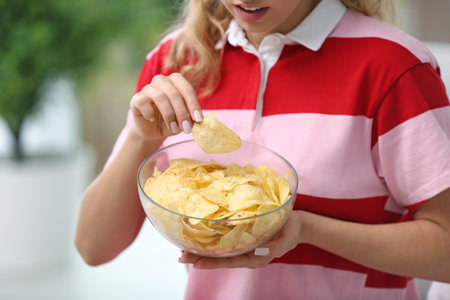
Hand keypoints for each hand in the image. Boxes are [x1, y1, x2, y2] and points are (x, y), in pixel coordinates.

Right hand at [130, 73, 202, 140]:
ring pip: (160, 97)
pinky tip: (152, 120)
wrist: (153, 131)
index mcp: (176, 81)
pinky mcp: (136, 99)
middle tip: (187, 128)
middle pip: (174, 93)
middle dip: (182, 112)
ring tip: (174, 129)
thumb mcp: (185, 120)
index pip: (187, 89)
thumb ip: (192, 118)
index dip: (193, 104)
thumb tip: (201, 121)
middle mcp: (162, 81)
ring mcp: (148, 88)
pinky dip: (149, 112)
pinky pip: (143, 101)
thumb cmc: (172, 122)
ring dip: (169, 115)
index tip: (198, 119)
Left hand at [178, 211, 302, 268]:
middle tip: (181, 256)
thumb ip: (277, 247)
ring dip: (202, 249)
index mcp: (256, 257)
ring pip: (221, 251)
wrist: (295, 224)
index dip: (213, 262)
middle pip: (221, 258)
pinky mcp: (243, 237)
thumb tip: (265, 253)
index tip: (195, 262)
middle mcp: (247, 254)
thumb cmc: (291, 231)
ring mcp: (244, 247)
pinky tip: (199, 237)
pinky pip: (225, 241)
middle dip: (200, 257)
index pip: (231, 262)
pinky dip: (211, 240)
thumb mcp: (288, 239)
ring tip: (184, 248)